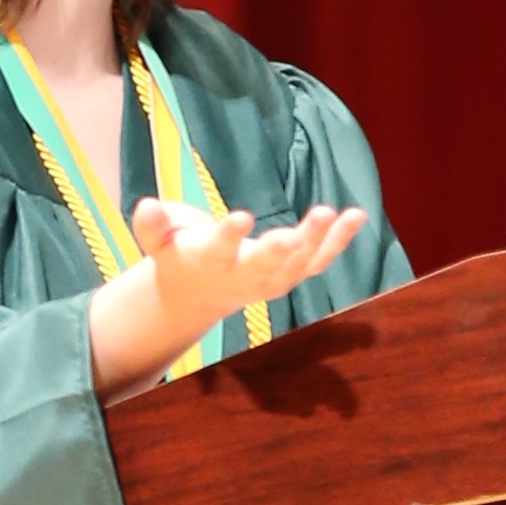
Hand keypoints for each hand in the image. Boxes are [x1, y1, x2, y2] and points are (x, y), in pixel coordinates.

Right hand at [89, 196, 367, 400]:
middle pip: (263, 266)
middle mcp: (243, 275)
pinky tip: (358, 216)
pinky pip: (318, 261)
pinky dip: (338, 242)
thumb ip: (152, 226)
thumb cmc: (177, 255)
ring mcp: (271, 278)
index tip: (240, 217)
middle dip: (278, 250)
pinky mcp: (290, 274)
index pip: (219, 250)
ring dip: (318, 241)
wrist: (196, 297)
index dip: (229, 236)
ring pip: (297, 265)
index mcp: (208, 262)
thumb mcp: (156, 241)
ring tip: (334, 214)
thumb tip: (147, 206)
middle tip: (292, 235)